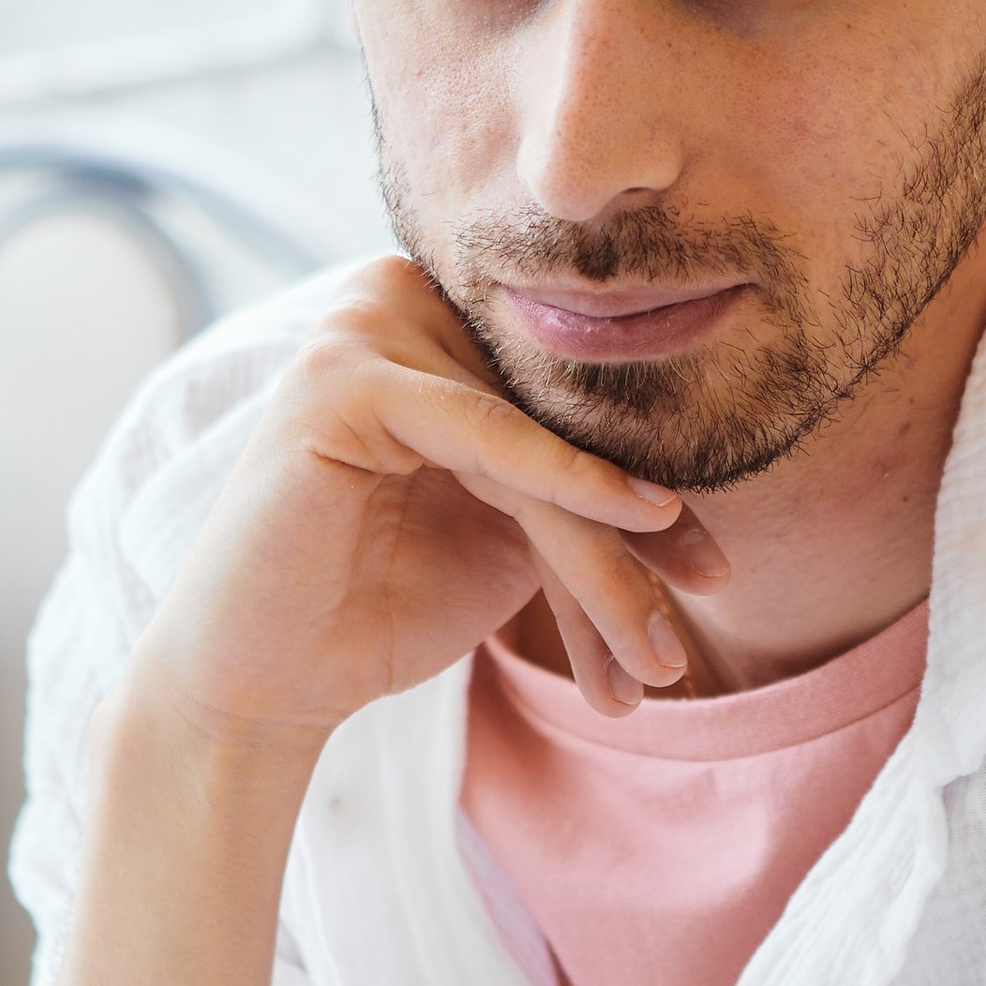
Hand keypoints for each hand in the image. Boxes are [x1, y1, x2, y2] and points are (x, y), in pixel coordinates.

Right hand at [124, 256, 728, 766]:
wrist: (268, 684)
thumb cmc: (384, 607)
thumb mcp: (513, 536)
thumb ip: (581, 486)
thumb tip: (700, 483)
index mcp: (440, 325)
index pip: (567, 406)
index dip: (646, 491)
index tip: (716, 572)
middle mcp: (402, 301)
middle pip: (555, 421)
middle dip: (637, 526)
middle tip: (712, 599)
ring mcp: (363, 324)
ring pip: (534, 438)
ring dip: (609, 545)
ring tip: (662, 643)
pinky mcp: (337, 372)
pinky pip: (484, 430)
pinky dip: (563, 479)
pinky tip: (640, 518)